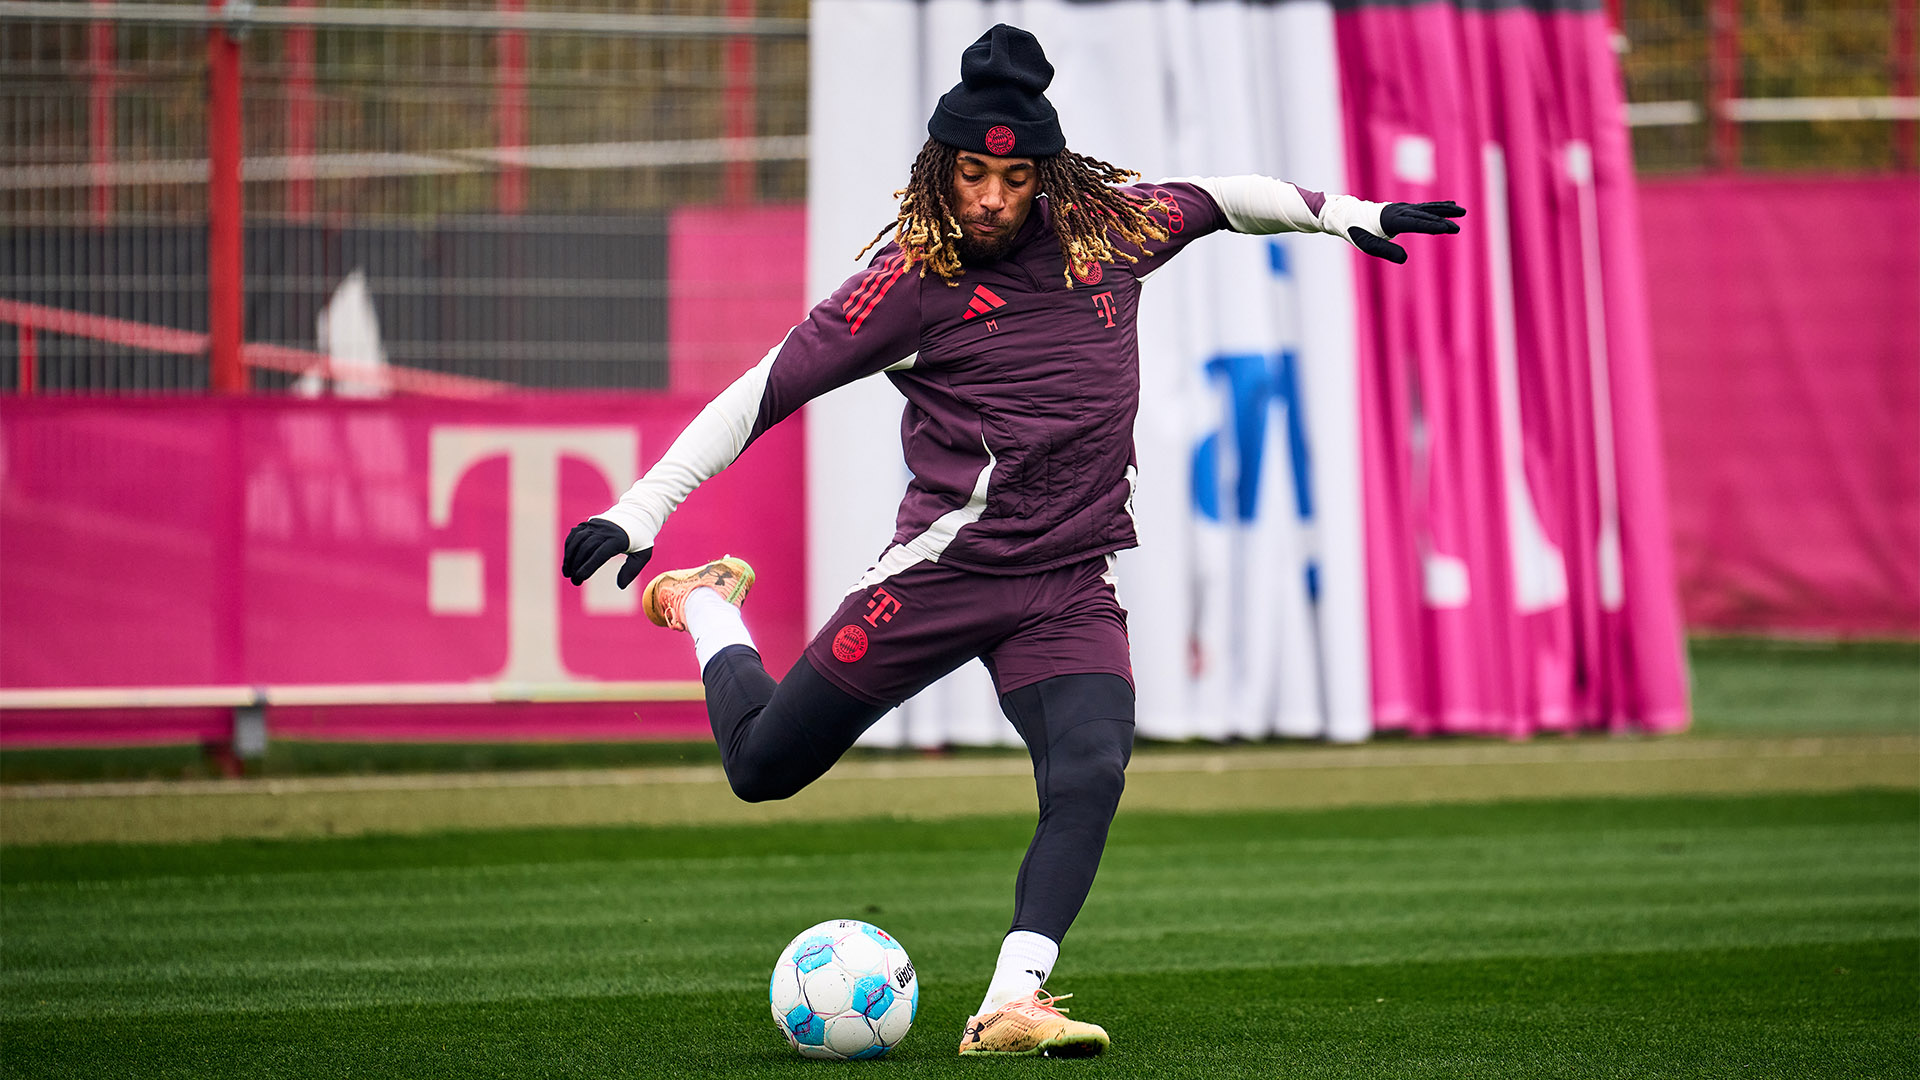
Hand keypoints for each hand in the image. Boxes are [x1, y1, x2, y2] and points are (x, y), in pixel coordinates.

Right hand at [562, 518, 652, 588]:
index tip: (580, 577)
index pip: (600, 554)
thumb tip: (620, 586)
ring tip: (567, 573)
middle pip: (586, 548)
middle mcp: (604, 530)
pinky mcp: (589, 523)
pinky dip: (569, 547)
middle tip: (575, 581)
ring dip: (569, 558)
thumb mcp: (643, 554)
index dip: (588, 566)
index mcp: (618, 539)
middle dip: (577, 566)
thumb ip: (632, 570)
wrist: (637, 513)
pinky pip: (575, 535)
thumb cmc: (641, 538)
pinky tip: (567, 560)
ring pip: (577, 541)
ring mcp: (595, 525)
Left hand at [1349, 200, 1465, 263]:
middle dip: (1442, 221)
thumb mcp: (1368, 245)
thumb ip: (1386, 251)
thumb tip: (1405, 259)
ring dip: (1445, 210)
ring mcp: (1403, 208)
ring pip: (1428, 208)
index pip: (1415, 223)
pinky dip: (1439, 206)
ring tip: (1462, 211)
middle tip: (1458, 227)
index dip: (1430, 226)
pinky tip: (1451, 205)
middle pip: (1425, 215)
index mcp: (1391, 219)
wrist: (1350, 215)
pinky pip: (1425, 207)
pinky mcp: (1405, 209)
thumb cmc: (1358, 231)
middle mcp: (1399, 210)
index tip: (1446, 228)